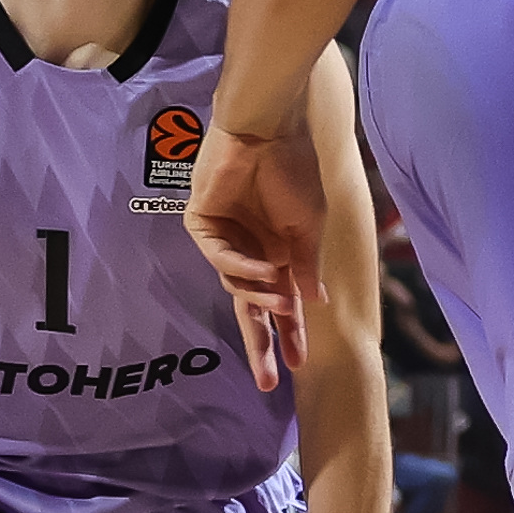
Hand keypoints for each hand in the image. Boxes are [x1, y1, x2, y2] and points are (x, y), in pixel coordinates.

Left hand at [185, 121, 328, 391]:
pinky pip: (219, 258)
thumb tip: (312, 304)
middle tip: (269, 381)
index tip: (297, 368)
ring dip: (261, 296)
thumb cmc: (295, 171)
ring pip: (236, 286)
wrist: (268, 130)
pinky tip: (265, 268)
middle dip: (261, 344)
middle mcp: (251, 250)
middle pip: (250, 307)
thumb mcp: (310, 226)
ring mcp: (224, 239)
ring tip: (282, 301)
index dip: (290, 334)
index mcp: (279, 251)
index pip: (282, 303)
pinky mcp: (202, 224)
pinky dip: (242, 267)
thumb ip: (306, 265)